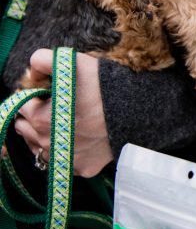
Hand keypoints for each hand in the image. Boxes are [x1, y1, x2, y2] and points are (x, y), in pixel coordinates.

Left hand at [14, 50, 112, 177]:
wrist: (140, 111)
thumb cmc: (105, 87)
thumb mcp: (74, 63)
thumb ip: (44, 59)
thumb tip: (34, 71)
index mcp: (40, 117)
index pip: (22, 106)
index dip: (35, 96)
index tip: (51, 92)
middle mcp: (48, 143)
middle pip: (25, 129)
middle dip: (35, 117)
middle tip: (57, 107)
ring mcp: (65, 159)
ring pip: (40, 148)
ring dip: (46, 136)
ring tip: (68, 123)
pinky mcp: (83, 169)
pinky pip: (65, 162)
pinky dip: (68, 152)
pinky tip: (81, 139)